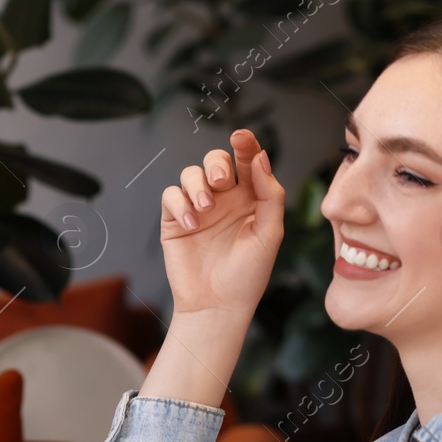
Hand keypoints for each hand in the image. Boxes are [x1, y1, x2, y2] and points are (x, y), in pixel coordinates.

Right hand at [159, 129, 285, 321]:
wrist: (217, 305)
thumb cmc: (247, 275)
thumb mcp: (270, 233)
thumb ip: (270, 194)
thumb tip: (260, 158)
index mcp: (250, 199)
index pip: (247, 161)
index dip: (245, 144)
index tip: (241, 136)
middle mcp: (224, 200)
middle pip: (216, 161)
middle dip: (216, 163)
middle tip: (219, 180)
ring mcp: (198, 209)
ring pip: (191, 174)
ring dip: (197, 185)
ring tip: (205, 209)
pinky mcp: (175, 221)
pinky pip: (171, 196)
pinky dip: (179, 203)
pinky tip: (191, 222)